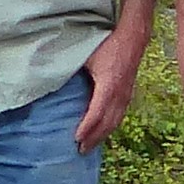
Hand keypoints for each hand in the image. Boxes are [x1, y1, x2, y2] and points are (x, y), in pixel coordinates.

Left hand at [78, 26, 148, 150]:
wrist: (134, 34)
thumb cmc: (108, 41)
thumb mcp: (87, 55)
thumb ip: (71, 69)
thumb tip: (50, 78)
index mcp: (108, 85)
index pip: (97, 113)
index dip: (87, 128)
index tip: (75, 139)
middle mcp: (120, 93)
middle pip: (108, 122)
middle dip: (95, 138)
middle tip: (80, 150)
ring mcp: (127, 93)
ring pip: (116, 120)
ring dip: (104, 134)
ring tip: (91, 145)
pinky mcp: (129, 91)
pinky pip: (121, 113)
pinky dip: (112, 125)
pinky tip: (105, 129)